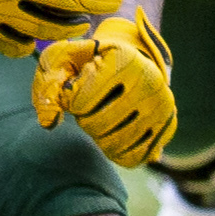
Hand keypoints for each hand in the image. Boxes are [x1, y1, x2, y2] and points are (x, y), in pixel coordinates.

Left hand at [31, 6, 177, 168]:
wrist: (133, 57)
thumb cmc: (91, 60)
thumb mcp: (64, 60)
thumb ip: (47, 86)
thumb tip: (49, 123)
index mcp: (123, 59)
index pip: (80, 102)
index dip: (71, 101)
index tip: (79, 88)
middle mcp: (149, 81)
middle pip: (97, 125)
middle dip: (85, 120)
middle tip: (90, 107)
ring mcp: (162, 105)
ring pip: (114, 145)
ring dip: (98, 137)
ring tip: (101, 118)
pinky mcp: (167, 126)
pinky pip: (134, 158)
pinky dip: (116, 154)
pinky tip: (111, 138)